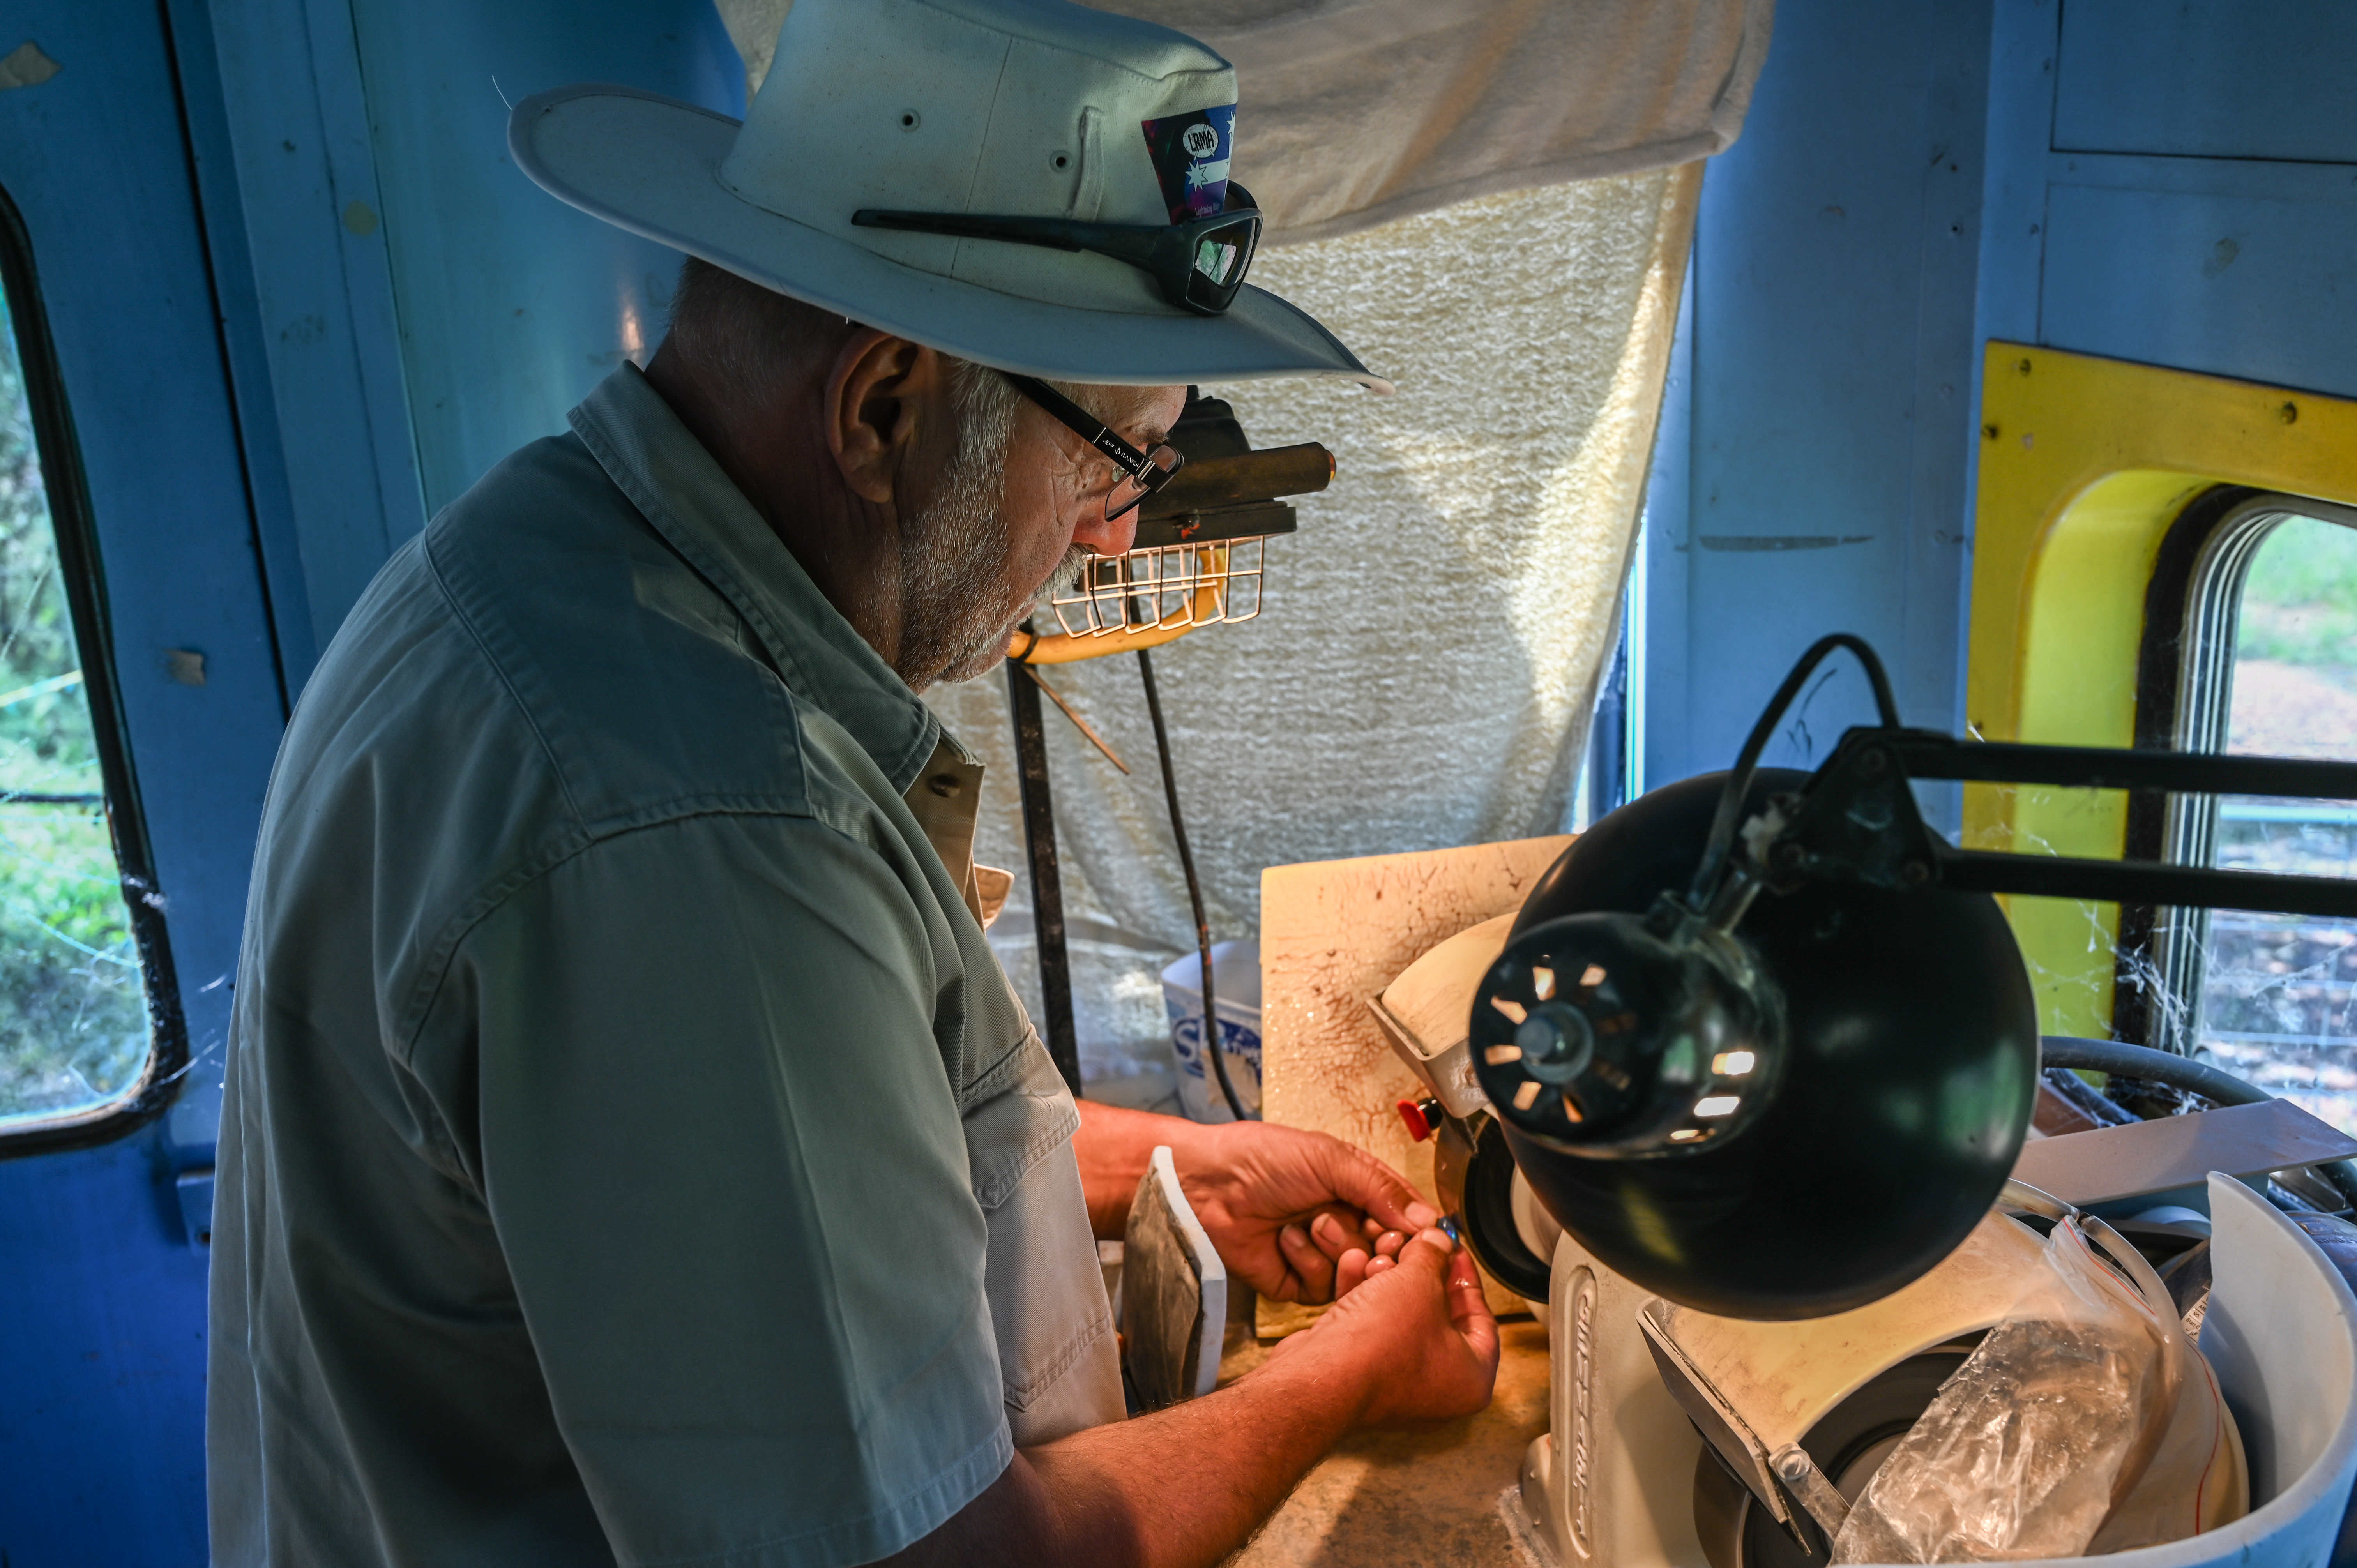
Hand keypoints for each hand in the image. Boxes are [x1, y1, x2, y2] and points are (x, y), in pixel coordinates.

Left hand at [1169, 1121, 1437, 1303]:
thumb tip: (1428, 1221)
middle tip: (1364, 1231)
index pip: (1406, 1218)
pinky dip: (1308, 1263)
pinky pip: (1324, 1288)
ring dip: (1336, 1247)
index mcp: (1359, 1189)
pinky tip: (1286, 1240)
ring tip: (1312, 1223)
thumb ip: (1382, 1190)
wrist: (1209, 1185)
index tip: (1416, 1235)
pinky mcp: (1299, 1282)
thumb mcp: (1331, 1160)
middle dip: (1376, 1242)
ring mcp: (1323, 1255)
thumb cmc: (1263, 1159)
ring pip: (1359, 1273)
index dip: (1414, 1231)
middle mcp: (1346, 1224)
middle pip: (1389, 1253)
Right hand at [1266, 1229, 1498, 1426]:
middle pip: (1438, 1316)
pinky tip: (1354, 1266)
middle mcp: (1439, 1391)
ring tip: (1380, 1253)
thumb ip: (1434, 1256)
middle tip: (1416, 1245)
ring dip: (1389, 1281)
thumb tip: (1438, 1243)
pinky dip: (1365, 1300)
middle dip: (1420, 1274)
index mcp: (1471, 1379)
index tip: (1453, 1250)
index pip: (1482, 1317)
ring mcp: (1398, 1387)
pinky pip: (1372, 1332)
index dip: (1466, 1274)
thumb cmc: (1382, 1344)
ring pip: (1401, 1320)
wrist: (1322, 1377)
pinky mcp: (1362, 1379)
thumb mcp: (1419, 1281)